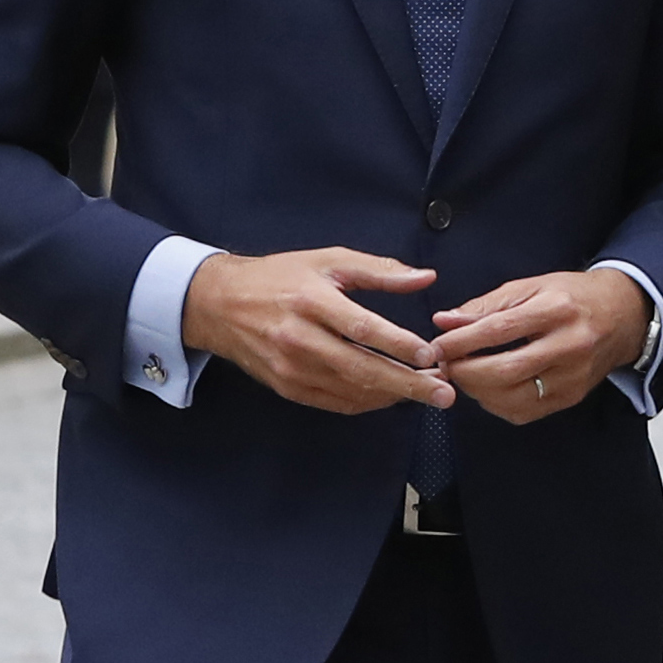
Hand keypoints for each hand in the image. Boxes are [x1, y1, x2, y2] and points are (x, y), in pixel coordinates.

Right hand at [182, 249, 452, 414]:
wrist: (218, 304)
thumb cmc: (279, 277)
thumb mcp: (328, 260)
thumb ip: (378, 270)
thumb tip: (426, 277)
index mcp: (312, 301)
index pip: (363, 328)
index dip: (399, 345)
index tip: (432, 356)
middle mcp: (299, 338)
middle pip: (361, 368)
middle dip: (407, 385)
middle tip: (444, 394)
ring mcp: (291, 368)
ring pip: (350, 390)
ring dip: (392, 396)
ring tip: (428, 394)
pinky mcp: (286, 386)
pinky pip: (334, 402)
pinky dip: (366, 402)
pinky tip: (391, 396)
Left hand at [430, 269, 649, 424]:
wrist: (623, 316)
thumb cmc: (572, 297)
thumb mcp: (531, 287)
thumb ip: (486, 306)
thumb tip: (444, 322)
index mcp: (556, 310)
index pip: (499, 331)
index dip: (461, 342)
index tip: (436, 346)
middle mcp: (569, 345)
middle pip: (505, 370)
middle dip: (465, 372)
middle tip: (446, 365)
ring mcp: (573, 376)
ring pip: (513, 397)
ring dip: (477, 391)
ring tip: (464, 376)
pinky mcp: (572, 396)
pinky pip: (525, 412)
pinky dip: (497, 404)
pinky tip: (488, 390)